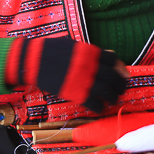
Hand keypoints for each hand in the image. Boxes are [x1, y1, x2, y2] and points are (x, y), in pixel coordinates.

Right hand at [5, 37, 129, 111]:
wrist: (32, 61)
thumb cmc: (52, 51)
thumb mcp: (74, 46)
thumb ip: (92, 52)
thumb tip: (110, 55)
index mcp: (90, 53)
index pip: (113, 59)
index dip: (119, 68)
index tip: (121, 73)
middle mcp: (90, 66)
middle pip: (113, 78)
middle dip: (120, 85)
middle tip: (121, 90)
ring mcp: (84, 81)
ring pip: (107, 92)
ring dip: (113, 97)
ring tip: (113, 100)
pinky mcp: (75, 93)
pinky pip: (94, 103)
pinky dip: (99, 107)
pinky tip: (100, 107)